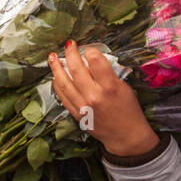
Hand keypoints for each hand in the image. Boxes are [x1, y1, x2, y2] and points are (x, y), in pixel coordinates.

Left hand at [47, 40, 159, 157]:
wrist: (125, 136)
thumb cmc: (128, 110)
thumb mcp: (124, 87)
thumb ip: (108, 74)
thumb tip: (90, 61)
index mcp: (110, 87)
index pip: (95, 60)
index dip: (90, 51)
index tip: (89, 49)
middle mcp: (94, 96)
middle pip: (76, 68)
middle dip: (70, 53)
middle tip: (68, 45)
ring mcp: (83, 106)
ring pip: (64, 82)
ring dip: (56, 67)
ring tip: (52, 57)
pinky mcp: (77, 114)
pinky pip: (62, 96)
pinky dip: (57, 84)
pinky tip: (55, 76)